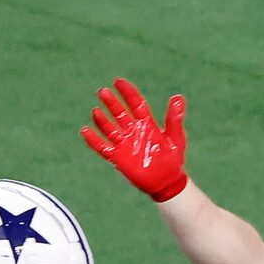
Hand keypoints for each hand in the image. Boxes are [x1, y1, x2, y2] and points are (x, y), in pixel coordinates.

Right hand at [83, 78, 188, 202]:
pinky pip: (102, 147)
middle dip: (111, 102)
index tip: (118, 82)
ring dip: (101, 119)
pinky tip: (85, 131)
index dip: (127, 92)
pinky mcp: (118, 157)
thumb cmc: (173, 159)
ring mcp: (124, 143)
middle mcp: (132, 130)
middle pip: (119, 112)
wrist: (168, 182)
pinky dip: (93, 140)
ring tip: (96, 111)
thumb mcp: (176, 138)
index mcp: (146, 123)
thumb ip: (175, 119)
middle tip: (103, 92)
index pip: (135, 103)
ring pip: (109, 128)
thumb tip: (178, 97)